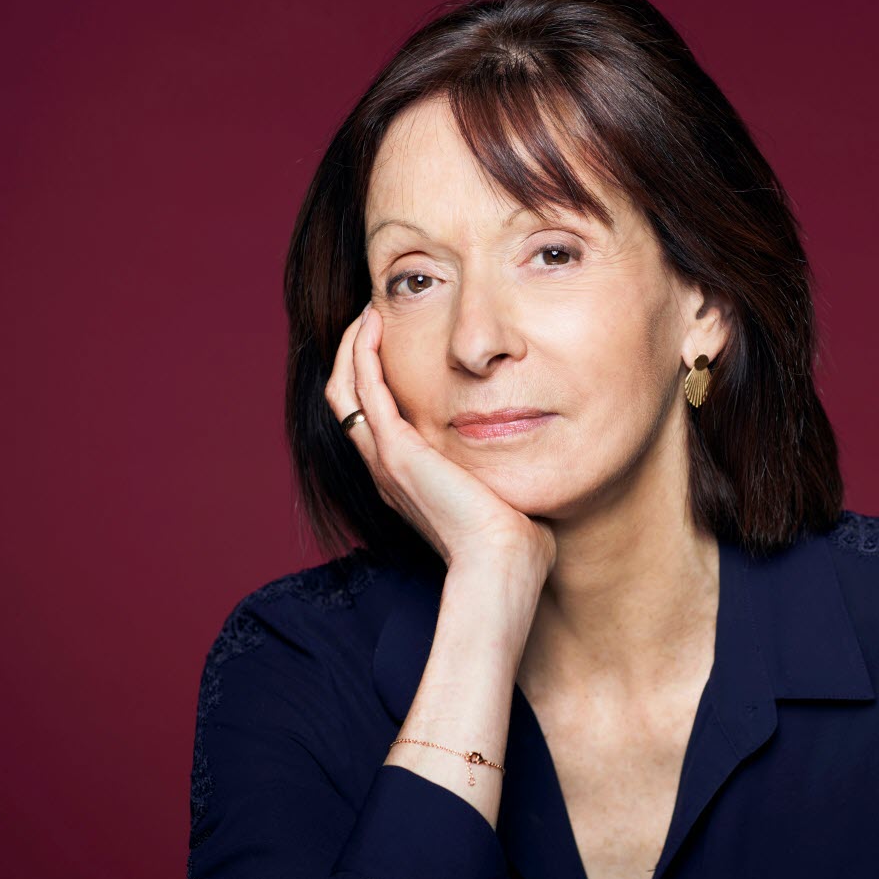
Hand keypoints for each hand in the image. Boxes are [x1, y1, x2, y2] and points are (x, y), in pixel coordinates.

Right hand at [324, 303, 556, 576]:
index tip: (393, 340)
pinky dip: (363, 353)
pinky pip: (365, 389)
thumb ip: (503, 467)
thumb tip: (535, 448)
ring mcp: (386, 460)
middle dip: (354, 353)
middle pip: (346, 399)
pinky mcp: (397, 451)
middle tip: (372, 316)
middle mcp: (386, 468)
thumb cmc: (513, 540)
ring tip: (368, 313)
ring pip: (344, 389)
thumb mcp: (501, 490)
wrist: (501, 565)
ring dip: (352, 347)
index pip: (372, 416)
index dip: (373, 376)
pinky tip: (375, 325)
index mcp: (406, 478)